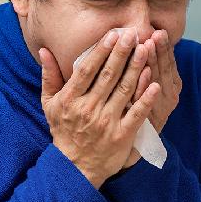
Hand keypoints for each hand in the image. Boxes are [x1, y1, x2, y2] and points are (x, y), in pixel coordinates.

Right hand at [39, 29, 160, 188]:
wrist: (75, 167)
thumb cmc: (63, 130)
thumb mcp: (49, 104)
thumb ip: (49, 76)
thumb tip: (45, 50)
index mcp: (71, 99)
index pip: (87, 70)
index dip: (100, 51)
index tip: (112, 34)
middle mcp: (88, 109)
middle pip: (108, 76)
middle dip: (121, 53)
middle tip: (133, 33)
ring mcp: (106, 122)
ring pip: (124, 90)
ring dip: (136, 68)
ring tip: (145, 49)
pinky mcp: (122, 135)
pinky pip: (137, 113)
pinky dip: (146, 98)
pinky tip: (155, 83)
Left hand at [133, 29, 181, 133]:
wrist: (136, 145)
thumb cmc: (144, 110)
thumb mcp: (151, 87)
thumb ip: (152, 67)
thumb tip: (147, 39)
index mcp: (172, 85)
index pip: (169, 62)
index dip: (164, 48)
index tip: (159, 32)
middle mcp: (169, 97)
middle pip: (164, 70)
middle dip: (159, 51)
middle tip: (155, 33)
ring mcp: (159, 110)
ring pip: (156, 82)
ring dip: (153, 63)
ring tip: (148, 45)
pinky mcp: (148, 121)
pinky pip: (145, 103)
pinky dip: (146, 88)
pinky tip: (146, 74)